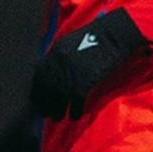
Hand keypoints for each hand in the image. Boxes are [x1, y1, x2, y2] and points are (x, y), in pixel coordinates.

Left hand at [30, 9, 145, 119]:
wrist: (116, 33)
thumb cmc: (98, 37)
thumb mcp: (73, 42)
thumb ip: (62, 56)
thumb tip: (56, 72)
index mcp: (56, 51)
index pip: (40, 73)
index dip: (37, 87)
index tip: (36, 98)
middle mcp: (60, 61)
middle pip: (47, 86)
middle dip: (44, 101)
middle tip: (45, 113)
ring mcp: (73, 69)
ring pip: (59, 94)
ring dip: (57, 108)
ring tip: (57, 117)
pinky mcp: (87, 77)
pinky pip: (76, 98)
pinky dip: (75, 109)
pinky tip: (75, 115)